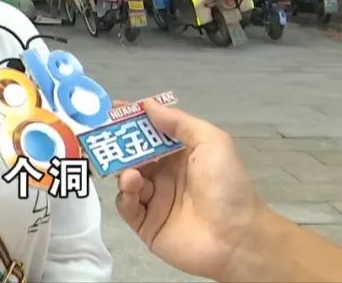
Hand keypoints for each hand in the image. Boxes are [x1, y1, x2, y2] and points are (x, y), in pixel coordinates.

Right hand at [114, 100, 267, 280]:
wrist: (236, 238)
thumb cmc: (226, 185)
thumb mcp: (211, 142)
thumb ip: (178, 122)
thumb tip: (148, 105)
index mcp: (180, 154)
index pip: (150, 133)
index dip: (132, 121)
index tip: (113, 110)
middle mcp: (165, 175)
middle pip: (133, 156)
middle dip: (119, 146)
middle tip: (104, 139)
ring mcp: (155, 200)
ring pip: (127, 180)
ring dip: (124, 172)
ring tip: (132, 175)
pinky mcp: (147, 225)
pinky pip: (127, 207)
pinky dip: (124, 196)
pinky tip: (132, 191)